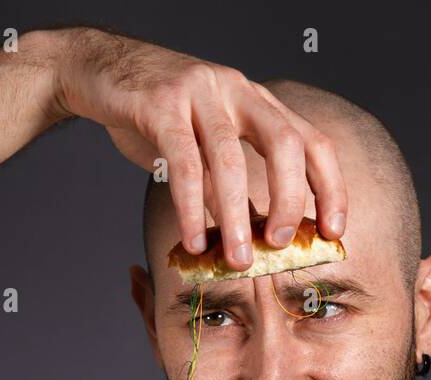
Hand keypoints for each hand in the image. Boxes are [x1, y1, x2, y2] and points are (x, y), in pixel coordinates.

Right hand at [46, 27, 347, 270]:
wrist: (98, 70)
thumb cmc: (156, 116)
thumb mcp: (204, 142)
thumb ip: (230, 179)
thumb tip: (253, 239)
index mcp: (257, 101)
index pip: (312, 141)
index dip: (330, 188)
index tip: (333, 231)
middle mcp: (237, 90)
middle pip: (284, 144)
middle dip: (289, 200)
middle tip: (278, 244)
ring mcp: (200, 93)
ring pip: (230, 159)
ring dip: (235, 216)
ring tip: (234, 258)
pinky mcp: (160, 104)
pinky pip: (183, 162)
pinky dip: (191, 207)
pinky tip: (193, 239)